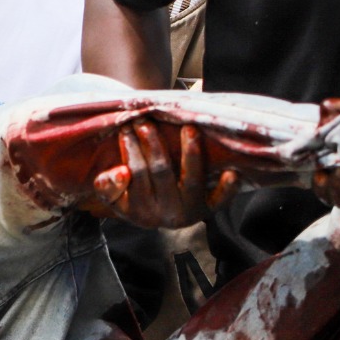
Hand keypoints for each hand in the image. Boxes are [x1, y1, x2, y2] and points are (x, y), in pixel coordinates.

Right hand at [81, 120, 235, 229]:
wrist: (158, 217)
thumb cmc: (134, 199)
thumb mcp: (114, 198)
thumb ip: (107, 186)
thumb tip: (121, 171)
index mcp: (141, 211)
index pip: (136, 174)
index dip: (130, 150)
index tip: (126, 128)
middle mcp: (166, 214)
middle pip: (161, 172)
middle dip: (153, 143)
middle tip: (146, 122)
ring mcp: (190, 211)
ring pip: (191, 180)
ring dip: (191, 153)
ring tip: (189, 129)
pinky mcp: (209, 209)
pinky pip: (219, 200)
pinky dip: (227, 188)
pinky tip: (231, 172)